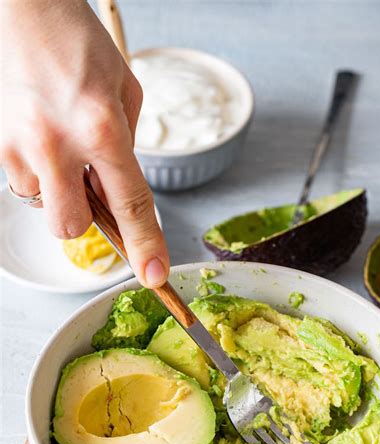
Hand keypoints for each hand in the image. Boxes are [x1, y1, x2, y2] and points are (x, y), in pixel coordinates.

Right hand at [0, 0, 168, 286]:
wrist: (26, 9)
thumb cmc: (81, 45)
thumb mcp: (126, 93)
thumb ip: (127, 149)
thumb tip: (116, 189)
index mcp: (101, 128)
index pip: (129, 204)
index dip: (145, 245)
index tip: (154, 276)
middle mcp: (56, 144)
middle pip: (70, 228)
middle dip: (84, 220)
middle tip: (89, 186)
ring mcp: (19, 146)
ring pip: (42, 204)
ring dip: (57, 189)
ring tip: (60, 142)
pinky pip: (22, 180)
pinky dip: (37, 169)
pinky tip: (41, 133)